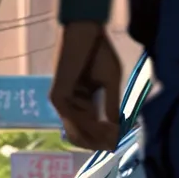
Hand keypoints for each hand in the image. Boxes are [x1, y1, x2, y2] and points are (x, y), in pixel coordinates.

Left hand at [50, 21, 121, 150]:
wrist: (85, 32)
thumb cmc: (99, 52)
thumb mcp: (110, 84)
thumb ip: (112, 107)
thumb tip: (118, 132)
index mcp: (80, 103)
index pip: (88, 132)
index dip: (104, 140)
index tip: (120, 143)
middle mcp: (68, 105)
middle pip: (81, 137)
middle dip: (100, 144)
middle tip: (117, 145)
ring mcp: (61, 102)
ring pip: (78, 132)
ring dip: (96, 138)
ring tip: (114, 139)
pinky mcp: (58, 96)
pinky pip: (75, 120)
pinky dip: (92, 127)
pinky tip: (107, 128)